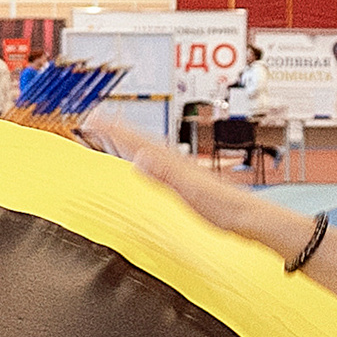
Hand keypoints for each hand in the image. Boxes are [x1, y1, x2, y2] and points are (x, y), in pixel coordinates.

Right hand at [90, 115, 289, 247]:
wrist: (245, 216)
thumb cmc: (220, 206)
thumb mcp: (187, 192)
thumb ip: (163, 174)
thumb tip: (139, 158)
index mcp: (169, 161)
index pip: (133, 140)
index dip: (111, 130)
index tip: (91, 120)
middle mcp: (172, 160)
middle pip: (136, 139)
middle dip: (114, 129)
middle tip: (92, 120)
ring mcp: (178, 169)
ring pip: (144, 147)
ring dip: (125, 139)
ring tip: (110, 133)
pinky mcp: (184, 180)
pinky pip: (153, 161)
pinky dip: (140, 155)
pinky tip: (141, 160)